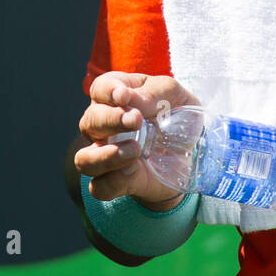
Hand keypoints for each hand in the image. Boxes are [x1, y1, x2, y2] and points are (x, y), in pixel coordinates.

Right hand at [75, 72, 200, 209]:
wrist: (190, 151)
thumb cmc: (176, 113)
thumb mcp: (174, 94)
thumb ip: (154, 92)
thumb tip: (130, 100)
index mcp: (117, 96)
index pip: (100, 88)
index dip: (107, 91)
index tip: (124, 96)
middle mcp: (105, 126)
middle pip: (89, 122)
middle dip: (110, 120)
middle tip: (136, 121)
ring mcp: (107, 155)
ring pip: (84, 160)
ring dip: (105, 155)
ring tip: (135, 149)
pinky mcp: (116, 182)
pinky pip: (99, 187)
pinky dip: (113, 180)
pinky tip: (133, 170)